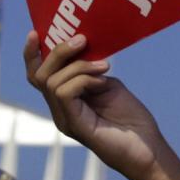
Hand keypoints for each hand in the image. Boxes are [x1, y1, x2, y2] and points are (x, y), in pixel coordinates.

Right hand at [24, 33, 171, 179]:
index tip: (36, 32)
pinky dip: (83, 79)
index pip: (37, 76)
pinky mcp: (75, 125)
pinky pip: (65, 92)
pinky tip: (102, 82)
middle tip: (82, 40)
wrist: (148, 148)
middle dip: (58, 52)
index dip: (32, 54)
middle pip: (39, 75)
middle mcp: (59, 111)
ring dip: (79, 66)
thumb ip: (90, 70)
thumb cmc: (131, 119)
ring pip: (52, 81)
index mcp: (65, 101)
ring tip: (104, 66)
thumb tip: (82, 50)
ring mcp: (65, 119)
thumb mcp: (107, 85)